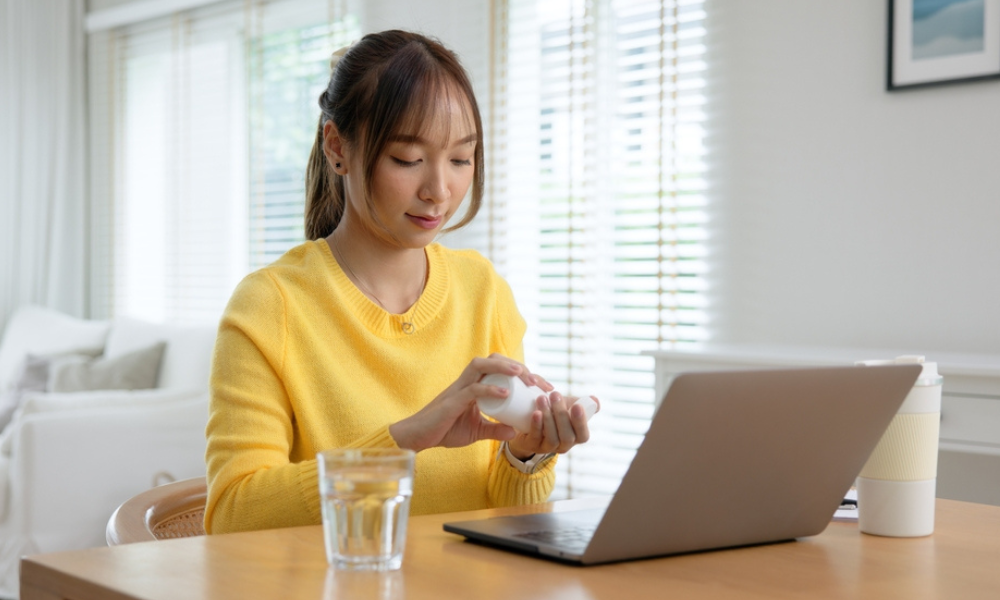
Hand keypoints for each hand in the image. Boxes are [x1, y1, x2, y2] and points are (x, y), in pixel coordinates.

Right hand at [388, 354, 551, 451]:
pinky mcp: (451, 401)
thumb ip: (496, 429)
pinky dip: (488, 388)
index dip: (524, 374)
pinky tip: (504, 392)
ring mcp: (458, 389)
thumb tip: (517, 432)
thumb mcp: (476, 431)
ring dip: (502, 367)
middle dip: (517, 366)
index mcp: (475, 386)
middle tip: (537, 381)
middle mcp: (467, 382)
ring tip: (522, 374)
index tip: (543, 386)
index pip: (502, 370)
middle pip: (493, 360)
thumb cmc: (444, 430)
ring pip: (480, 365)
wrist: (418, 438)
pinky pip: (472, 389)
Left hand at [507, 391, 597, 459]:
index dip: (581, 422)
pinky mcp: (533, 445)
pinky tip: (536, 413)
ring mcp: (548, 448)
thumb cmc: (555, 412)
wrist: (529, 422)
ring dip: (548, 418)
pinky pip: (536, 438)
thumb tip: (595, 401)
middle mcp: (564, 446)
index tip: (577, 405)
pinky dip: (536, 425)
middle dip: (561, 415)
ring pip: (552, 438)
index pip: (583, 435)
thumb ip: (583, 402)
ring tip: (542, 399)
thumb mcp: (569, 406)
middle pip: (567, 436)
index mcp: (576, 437)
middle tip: (555, 395)